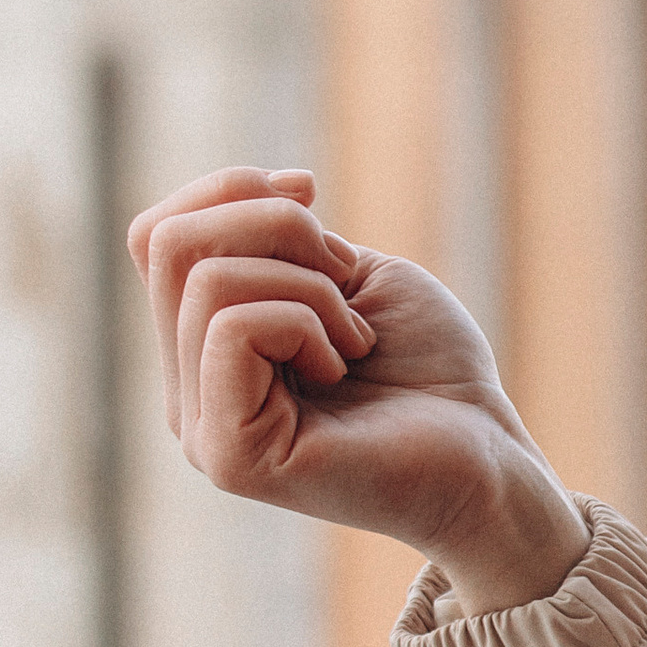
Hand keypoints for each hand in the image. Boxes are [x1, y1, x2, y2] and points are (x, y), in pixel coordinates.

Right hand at [126, 167, 587, 613]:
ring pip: (208, 282)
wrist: (489, 457)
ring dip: (308, 286)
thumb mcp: (345, 273)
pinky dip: (306, 322)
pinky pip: (233, 329)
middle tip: (344, 275)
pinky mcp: (232, 456)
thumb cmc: (432, 370)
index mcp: (206, 351)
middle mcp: (190, 394)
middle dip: (274, 224)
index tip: (311, 190)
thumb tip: (246, 192)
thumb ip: (271, 240)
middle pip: (169, 245)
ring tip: (354, 340)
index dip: (229, 189)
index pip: (157, 236)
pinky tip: (342, 368)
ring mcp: (203, 430)